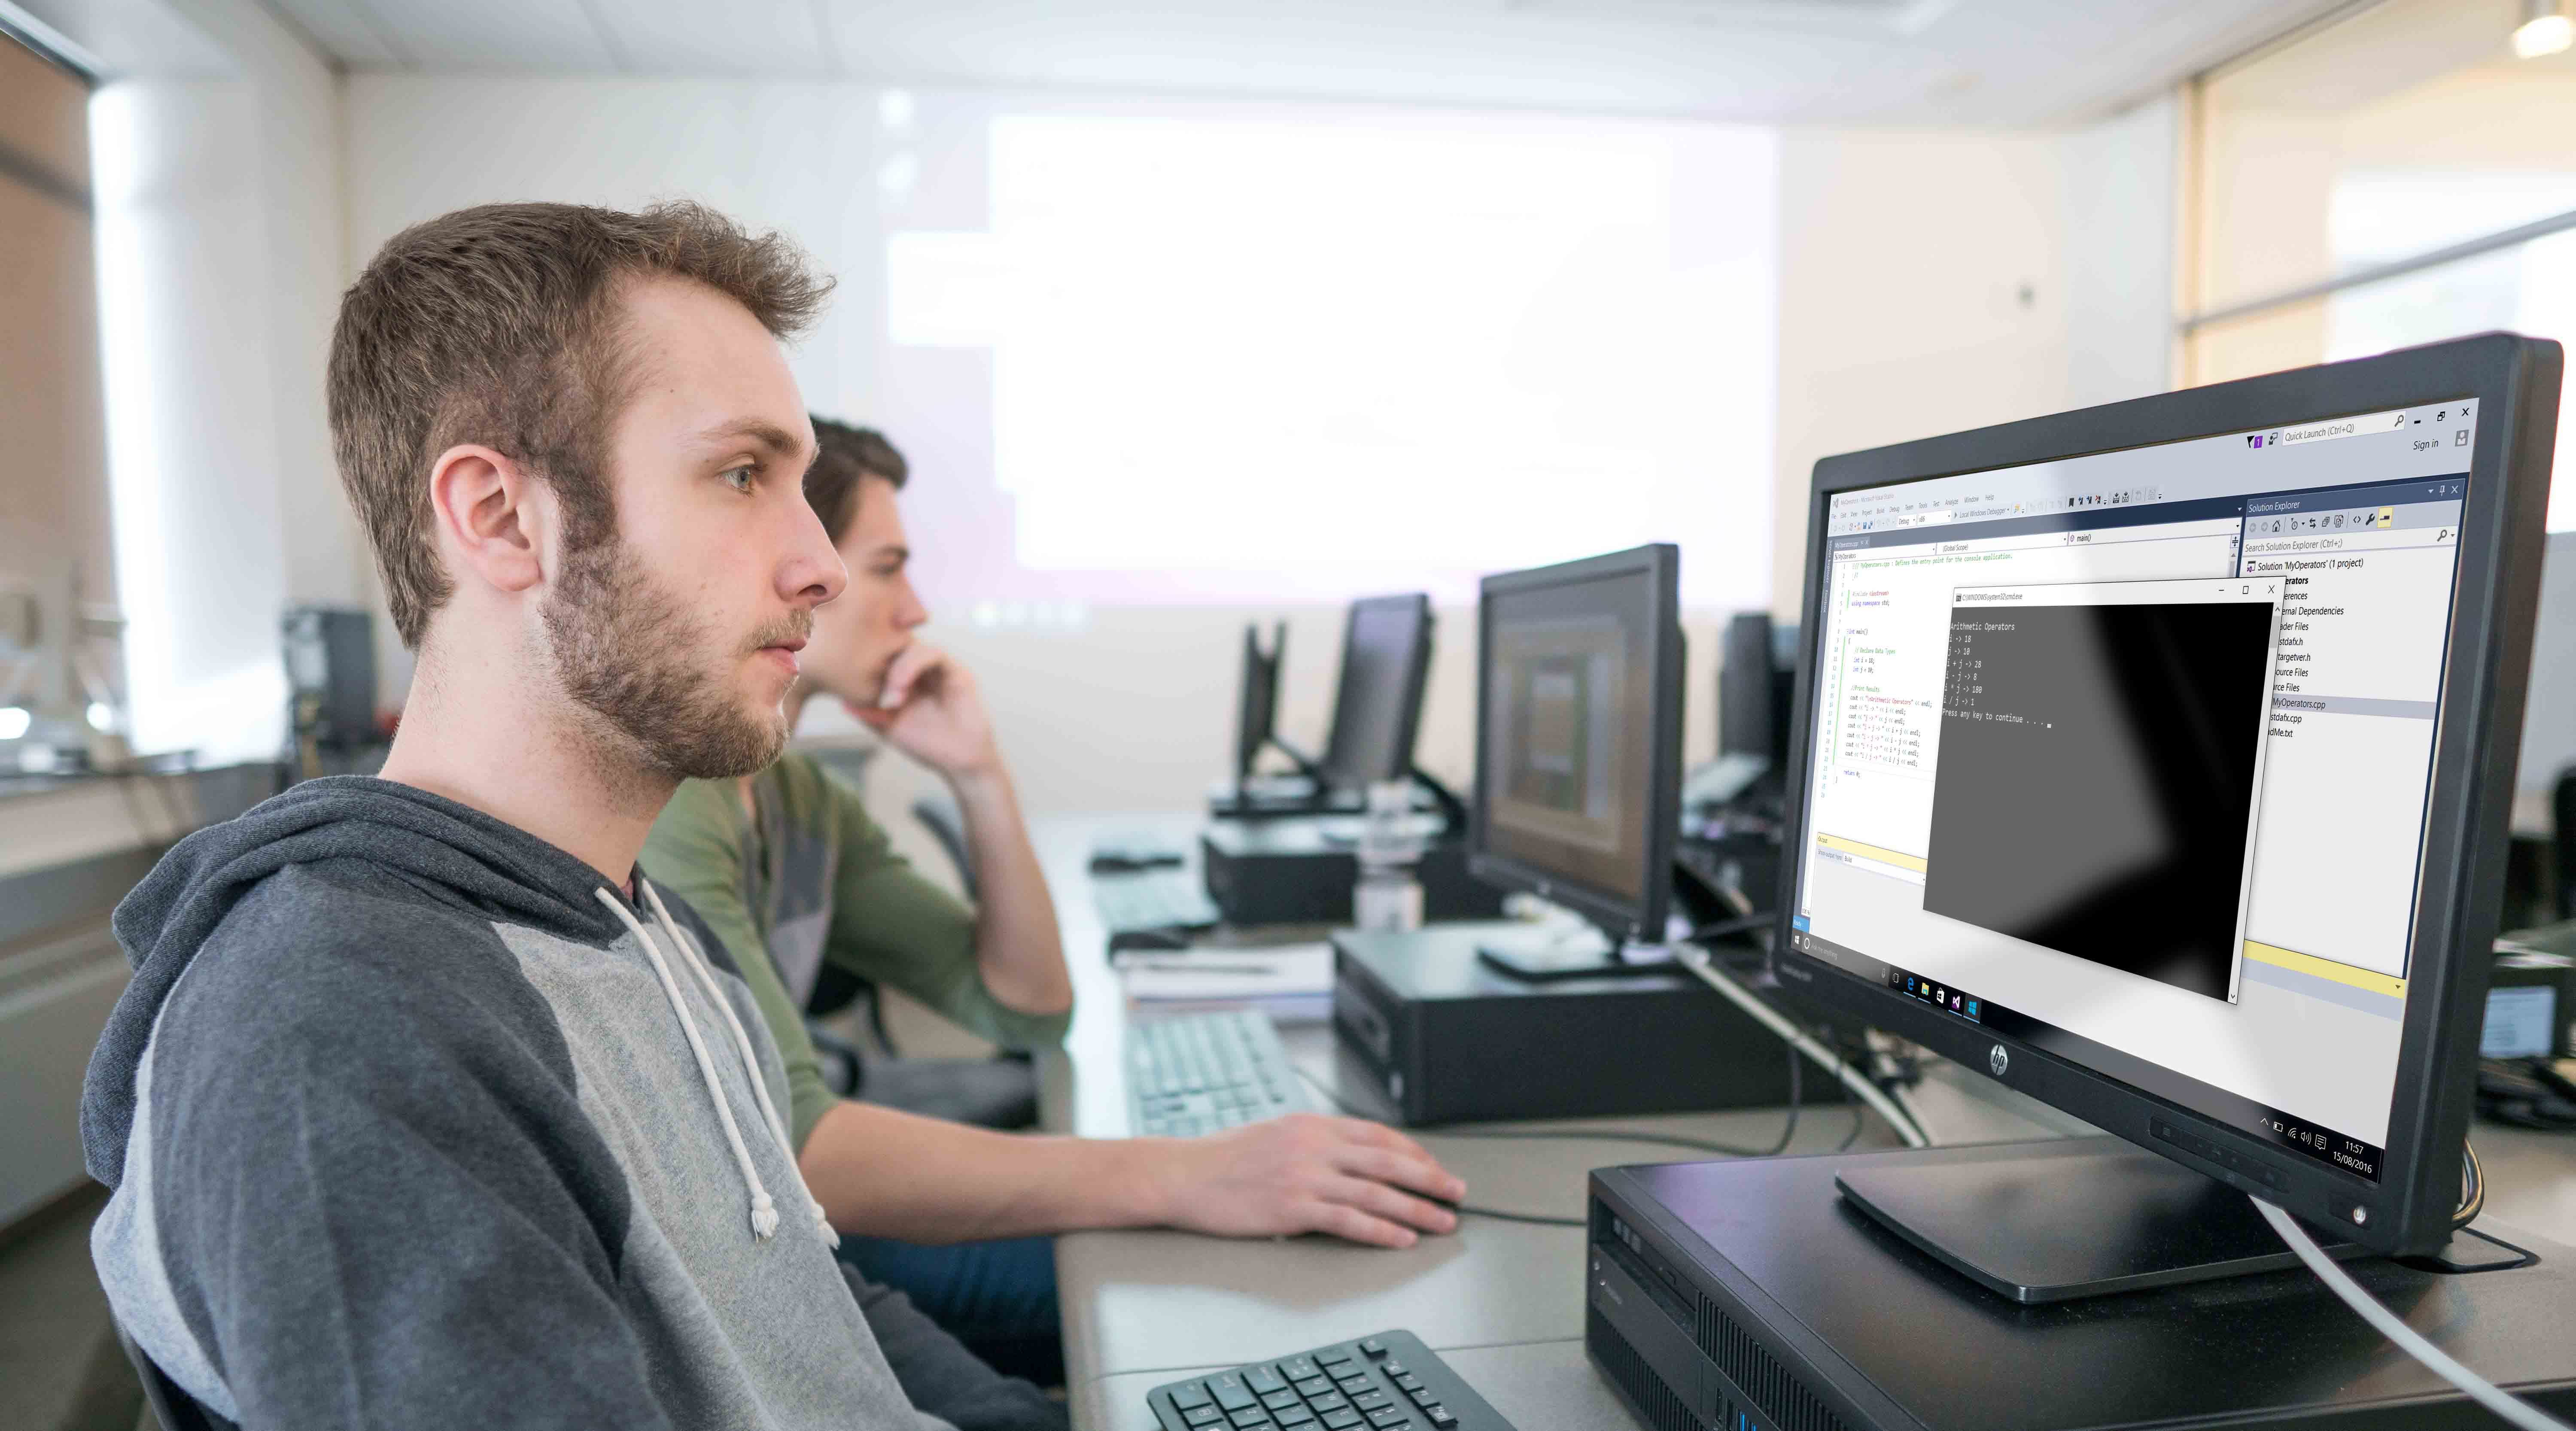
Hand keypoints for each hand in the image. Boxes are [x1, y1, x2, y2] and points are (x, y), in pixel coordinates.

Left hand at [850, 644, 1000, 778]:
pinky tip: (903, 685)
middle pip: (898, 648)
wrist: (960, 762)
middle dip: (882, 662)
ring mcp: (940, 670)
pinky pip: (935, 655)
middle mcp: (923, 671)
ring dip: (899, 666)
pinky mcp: (957, 672)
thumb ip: (870, 715)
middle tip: (873, 686)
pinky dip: (915, 664)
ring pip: (914, 647)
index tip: (854, 681)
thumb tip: (843, 703)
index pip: (886, 659)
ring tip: (893, 692)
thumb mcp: (890, 729)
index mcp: (908, 681)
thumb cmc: (928, 746)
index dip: (870, 663)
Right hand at [1145, 1114, 1465, 1248]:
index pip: (1378, 1136)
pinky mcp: (1293, 1208)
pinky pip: (1348, 1220)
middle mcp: (1314, 1146)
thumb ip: (1314, 1142)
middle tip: (1457, 1193)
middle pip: (1388, 1162)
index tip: (1434, 1169)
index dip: (1414, 1153)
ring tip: (1442, 1222)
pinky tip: (1401, 1238)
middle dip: (1430, 1179)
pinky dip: (1381, 1229)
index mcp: (1312, 1125)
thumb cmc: (1223, 1158)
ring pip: (1376, 1193)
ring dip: (1416, 1209)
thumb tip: (1351, 1155)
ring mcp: (1304, 1176)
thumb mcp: (1276, 1133)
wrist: (1182, 1175)